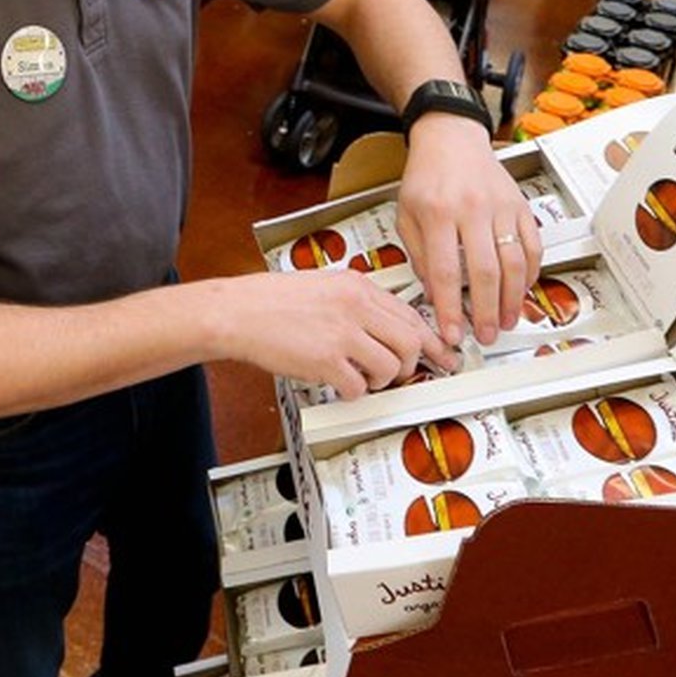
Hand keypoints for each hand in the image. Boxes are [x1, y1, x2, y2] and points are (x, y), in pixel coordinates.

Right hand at [213, 270, 454, 403]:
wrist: (234, 312)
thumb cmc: (268, 300)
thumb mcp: (320, 285)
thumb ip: (353, 302)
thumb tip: (383, 327)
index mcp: (355, 284)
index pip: (410, 312)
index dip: (430, 338)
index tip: (441, 353)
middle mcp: (354, 305)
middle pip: (410, 341)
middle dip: (410, 364)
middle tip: (399, 374)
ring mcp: (341, 333)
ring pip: (391, 367)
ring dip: (381, 381)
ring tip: (363, 379)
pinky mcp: (325, 360)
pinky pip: (358, 386)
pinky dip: (353, 392)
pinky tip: (339, 384)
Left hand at [397, 115, 539, 347]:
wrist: (450, 139)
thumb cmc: (426, 177)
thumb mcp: (406, 214)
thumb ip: (419, 254)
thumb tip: (434, 293)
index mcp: (437, 213)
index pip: (444, 272)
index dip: (449, 308)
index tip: (451, 332)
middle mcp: (472, 210)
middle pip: (484, 272)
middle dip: (485, 311)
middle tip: (484, 335)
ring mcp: (501, 208)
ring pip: (514, 263)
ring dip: (512, 299)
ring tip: (505, 320)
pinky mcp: (521, 206)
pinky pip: (533, 246)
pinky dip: (531, 273)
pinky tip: (522, 291)